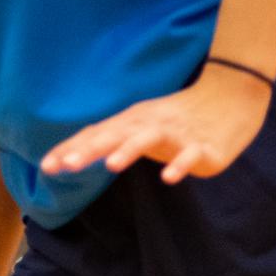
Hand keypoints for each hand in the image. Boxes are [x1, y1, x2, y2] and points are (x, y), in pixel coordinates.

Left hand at [40, 64, 272, 183]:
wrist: (229, 97)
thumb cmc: (176, 117)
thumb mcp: (139, 125)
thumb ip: (110, 139)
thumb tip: (69, 153)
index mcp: (131, 122)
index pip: (95, 135)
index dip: (71, 150)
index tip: (46, 166)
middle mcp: (148, 124)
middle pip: (114, 135)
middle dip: (89, 150)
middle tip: (66, 166)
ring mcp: (175, 134)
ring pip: (147, 140)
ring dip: (128, 151)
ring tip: (110, 165)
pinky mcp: (202, 146)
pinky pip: (189, 155)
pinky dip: (179, 166)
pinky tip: (169, 179)